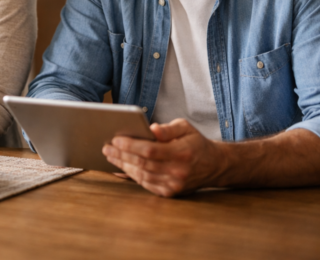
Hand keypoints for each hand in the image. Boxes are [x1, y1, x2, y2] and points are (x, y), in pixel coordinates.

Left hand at [102, 119, 224, 196]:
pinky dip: (132, 176)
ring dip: (123, 166)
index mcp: (182, 153)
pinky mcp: (170, 192)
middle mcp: (178, 171)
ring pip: (142, 175)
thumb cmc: (195, 143)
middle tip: (106, 147)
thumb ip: (168, 128)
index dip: (130, 145)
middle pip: (143, 164)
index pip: (150, 150)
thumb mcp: (186, 127)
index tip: (115, 139)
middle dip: (121, 155)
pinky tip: (122, 167)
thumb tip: (151, 128)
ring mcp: (174, 185)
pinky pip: (146, 184)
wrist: (214, 165)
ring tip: (111, 156)